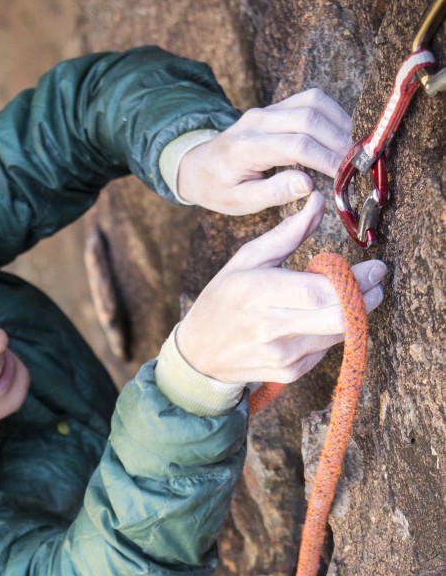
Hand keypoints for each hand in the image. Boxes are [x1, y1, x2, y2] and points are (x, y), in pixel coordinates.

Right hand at [176, 193, 385, 383]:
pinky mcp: (289, 373)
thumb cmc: (223, 300)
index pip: (318, 292)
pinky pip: (325, 350)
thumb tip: (316, 202)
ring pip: (337, 335)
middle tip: (376, 282)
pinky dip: (330, 332)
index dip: (353, 282)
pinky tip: (319, 320)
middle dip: (366, 299)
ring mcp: (282, 355)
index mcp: (258, 293)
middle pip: (337, 318)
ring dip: (354, 314)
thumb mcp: (246, 259)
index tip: (374, 268)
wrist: (200, 354)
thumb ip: (286, 234)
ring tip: (353, 296)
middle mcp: (271, 328)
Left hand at [177, 89, 352, 214]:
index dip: (327, 158)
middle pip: (309, 118)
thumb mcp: (240, 202)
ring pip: (313, 102)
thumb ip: (273, 193)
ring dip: (340, 123)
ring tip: (355, 149)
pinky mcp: (276, 107)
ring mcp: (267, 110)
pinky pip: (310, 101)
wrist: (198, 165)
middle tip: (360, 162)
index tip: (347, 174)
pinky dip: (332, 115)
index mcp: (246, 147)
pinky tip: (342, 136)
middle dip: (340, 139)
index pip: (296, 145)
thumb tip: (309, 186)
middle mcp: (258, 121)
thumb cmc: (218, 189)